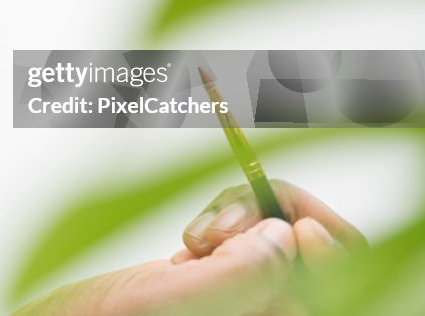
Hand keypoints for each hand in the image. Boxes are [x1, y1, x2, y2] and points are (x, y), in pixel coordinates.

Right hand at [12, 180, 366, 315]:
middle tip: (224, 223)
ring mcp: (251, 301)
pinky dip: (222, 222)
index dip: (330, 249)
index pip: (346, 286)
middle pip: (315, 254)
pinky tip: (192, 245)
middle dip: (272, 220)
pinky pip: (251, 236)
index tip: (292, 224)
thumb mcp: (174, 304)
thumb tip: (286, 235)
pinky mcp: (228, 281)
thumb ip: (242, 276)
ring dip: (242, 218)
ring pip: (281, 236)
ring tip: (198, 237)